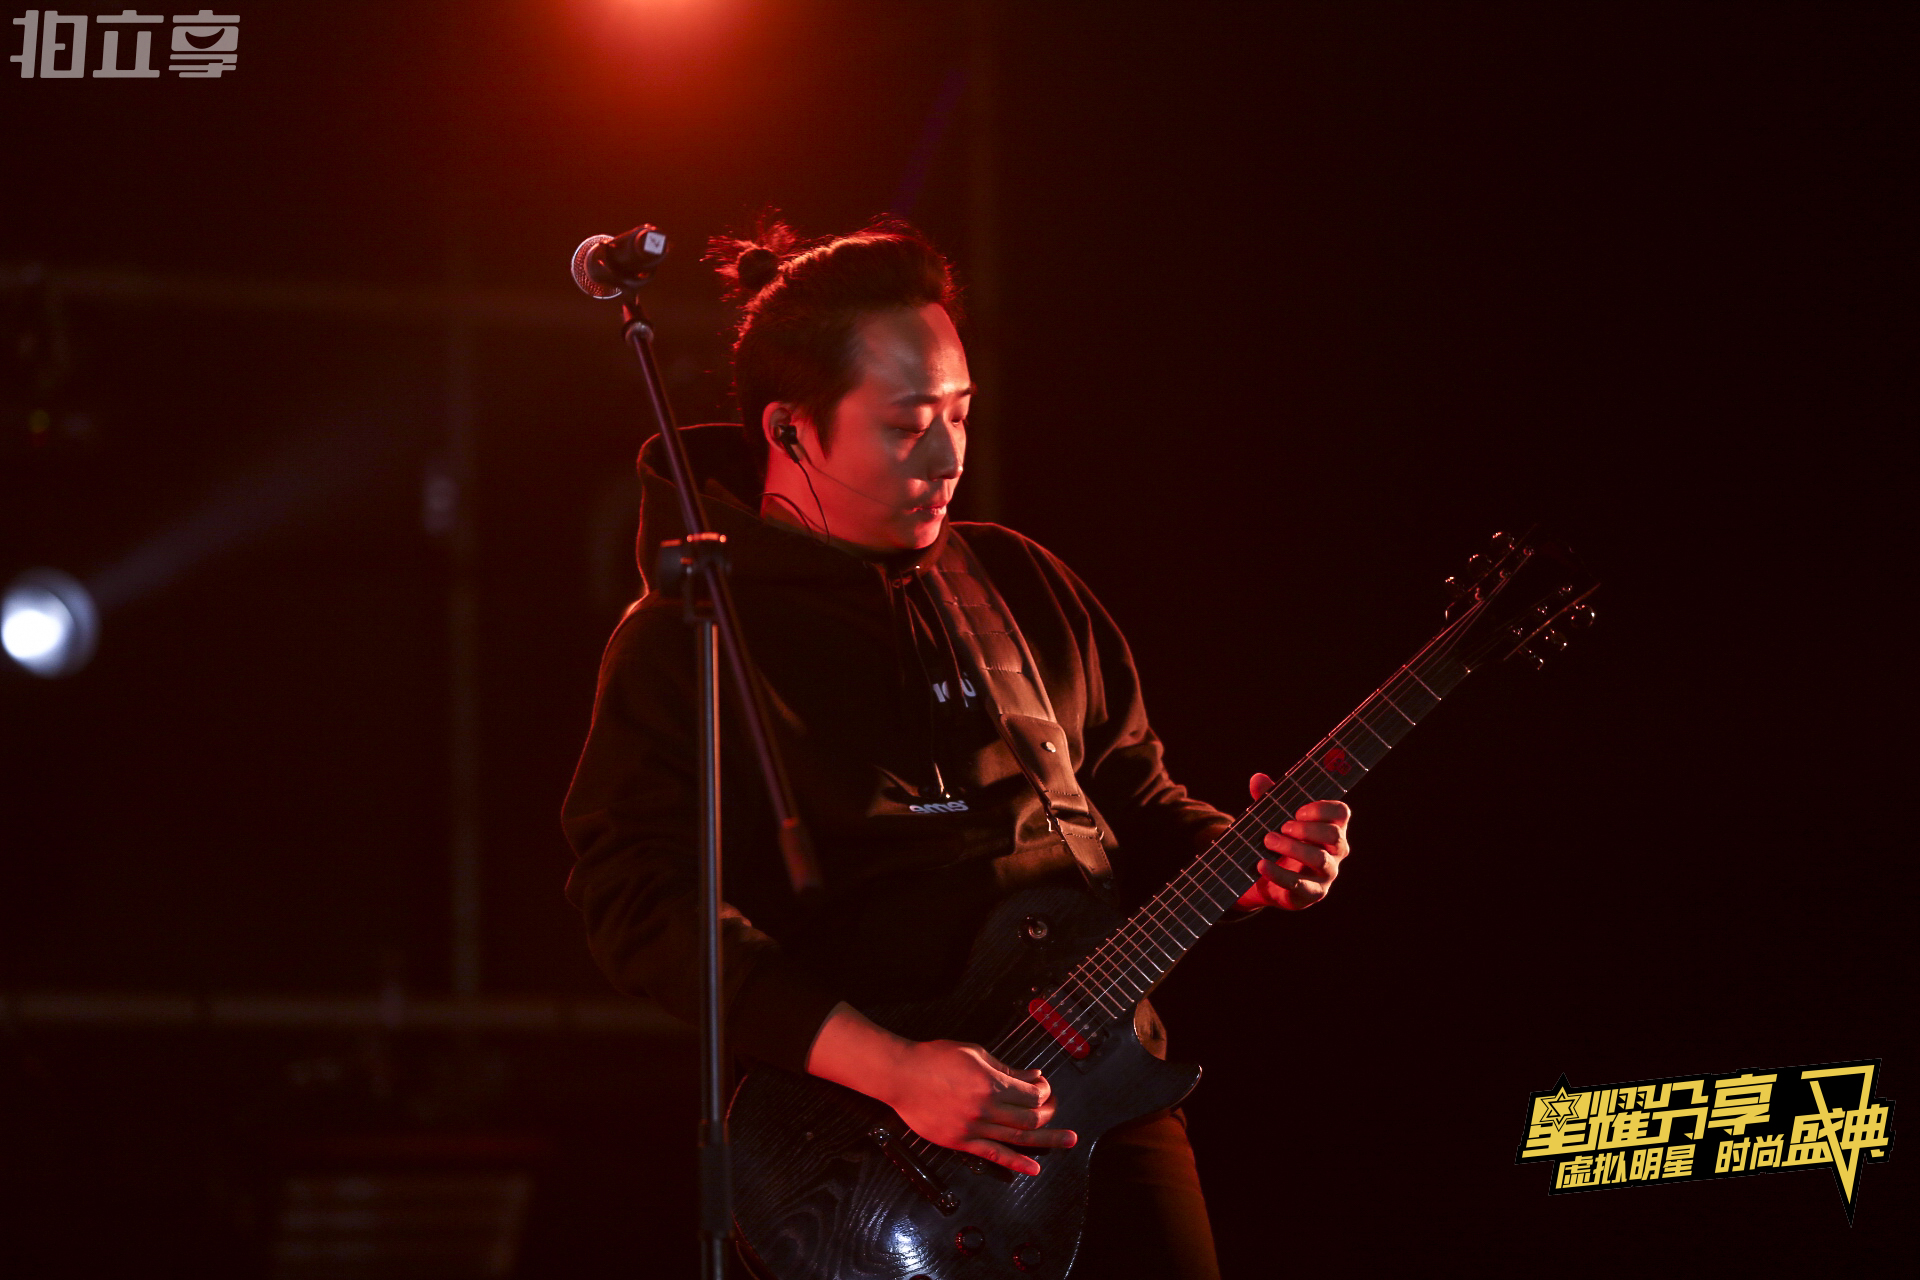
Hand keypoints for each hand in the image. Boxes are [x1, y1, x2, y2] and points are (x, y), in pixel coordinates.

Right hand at [884, 1040, 1076, 1175]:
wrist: (901, 1076)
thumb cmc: (935, 1059)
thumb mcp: (975, 1054)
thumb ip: (1006, 1069)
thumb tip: (1033, 1077)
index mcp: (990, 1084)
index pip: (1031, 1094)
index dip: (1043, 1091)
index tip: (1043, 1086)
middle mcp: (985, 1110)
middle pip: (1029, 1119)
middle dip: (1048, 1113)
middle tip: (1054, 1108)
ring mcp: (973, 1129)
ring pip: (1018, 1139)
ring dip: (1047, 1139)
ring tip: (1068, 1140)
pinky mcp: (961, 1142)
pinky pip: (993, 1155)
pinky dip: (1016, 1163)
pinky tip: (1034, 1168)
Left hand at [1234, 773, 1349, 911]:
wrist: (1266, 877)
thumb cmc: (1278, 840)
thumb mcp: (1272, 818)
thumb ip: (1267, 799)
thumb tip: (1258, 779)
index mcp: (1331, 826)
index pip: (1341, 812)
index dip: (1322, 809)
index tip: (1298, 810)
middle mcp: (1335, 850)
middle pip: (1334, 835)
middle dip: (1307, 829)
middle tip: (1282, 827)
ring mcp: (1327, 873)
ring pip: (1320, 859)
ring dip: (1294, 848)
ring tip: (1268, 841)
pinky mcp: (1312, 893)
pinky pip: (1301, 886)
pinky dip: (1279, 874)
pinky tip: (1261, 865)